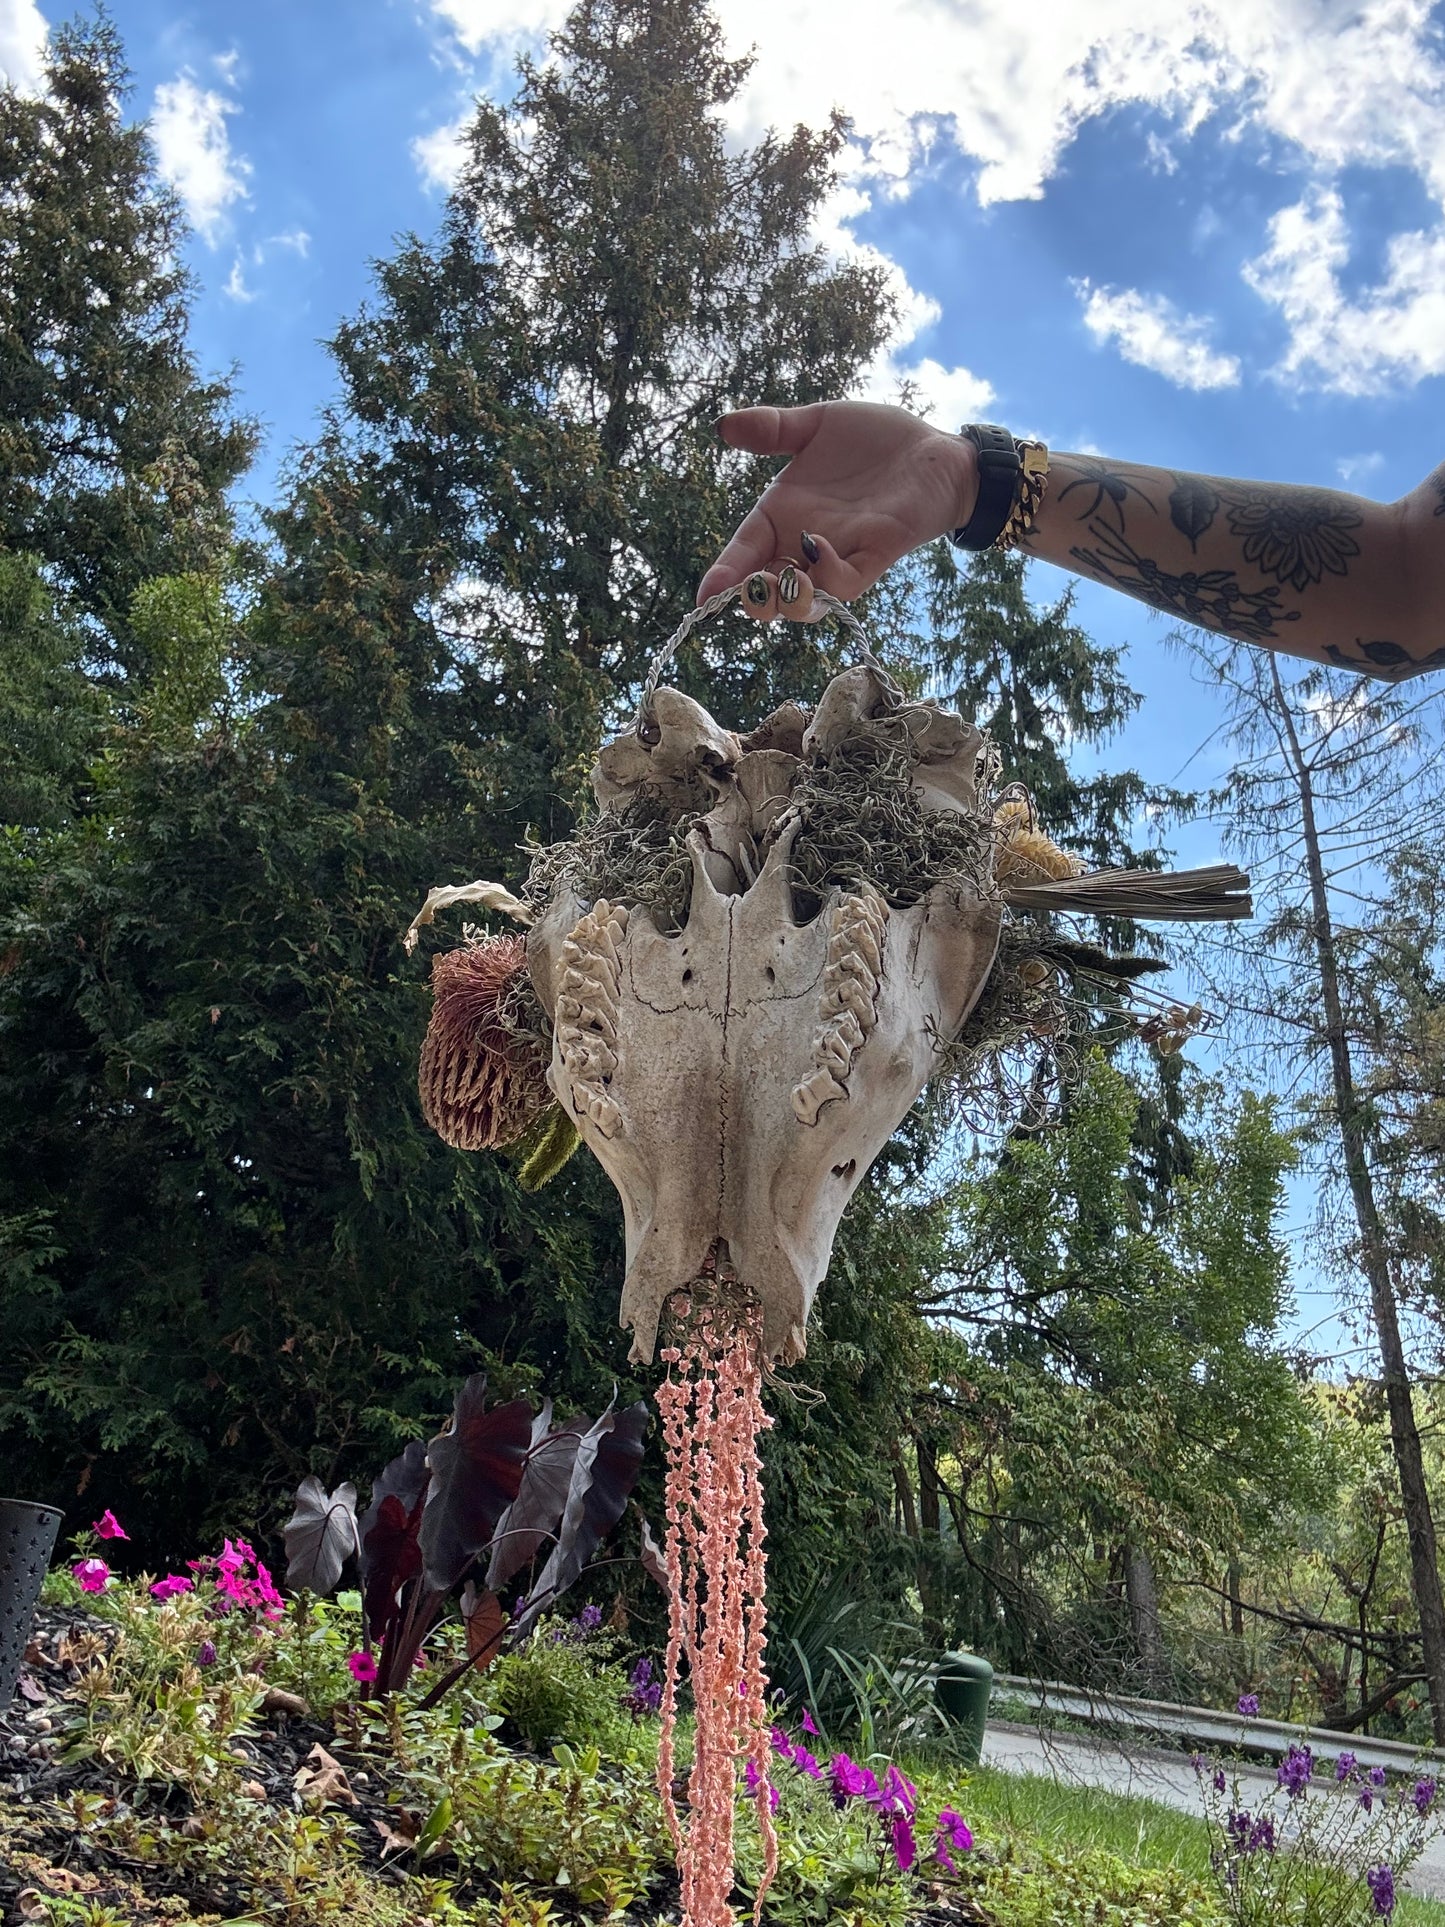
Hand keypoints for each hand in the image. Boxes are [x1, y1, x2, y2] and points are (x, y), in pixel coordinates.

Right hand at [696, 400, 974, 606]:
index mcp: (783, 514)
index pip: (745, 551)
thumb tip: (724, 426)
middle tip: (744, 593)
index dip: (725, 574)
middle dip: (755, 598)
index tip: (704, 597)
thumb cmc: (875, 439)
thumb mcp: (817, 425)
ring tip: (775, 584)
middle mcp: (806, 541)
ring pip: (808, 599)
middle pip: (771, 587)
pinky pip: (847, 582)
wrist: (932, 448)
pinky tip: (816, 548)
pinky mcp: (876, 554)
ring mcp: (841, 553)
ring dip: (788, 600)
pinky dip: (828, 575)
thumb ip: (773, 429)